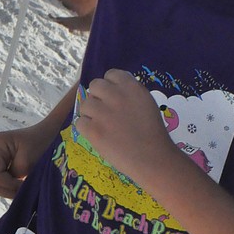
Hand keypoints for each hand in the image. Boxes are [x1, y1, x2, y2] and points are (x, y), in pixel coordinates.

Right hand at [0, 124, 53, 198]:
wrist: (49, 133)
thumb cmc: (42, 143)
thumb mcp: (28, 163)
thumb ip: (14, 178)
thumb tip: (9, 192)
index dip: (10, 186)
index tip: (27, 186)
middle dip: (9, 189)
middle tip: (26, 189)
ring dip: (10, 189)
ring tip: (25, 186)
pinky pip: (0, 181)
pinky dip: (10, 185)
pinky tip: (21, 183)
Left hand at [72, 69, 175, 188]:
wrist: (153, 158)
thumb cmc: (154, 134)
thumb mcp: (147, 103)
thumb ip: (130, 93)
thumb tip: (112, 90)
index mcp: (131, 87)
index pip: (111, 74)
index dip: (110, 86)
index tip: (113, 98)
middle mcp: (115, 96)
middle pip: (95, 85)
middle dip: (98, 97)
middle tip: (105, 112)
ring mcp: (102, 113)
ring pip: (85, 104)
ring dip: (91, 114)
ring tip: (102, 126)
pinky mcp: (93, 130)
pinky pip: (80, 122)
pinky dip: (87, 129)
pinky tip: (98, 136)